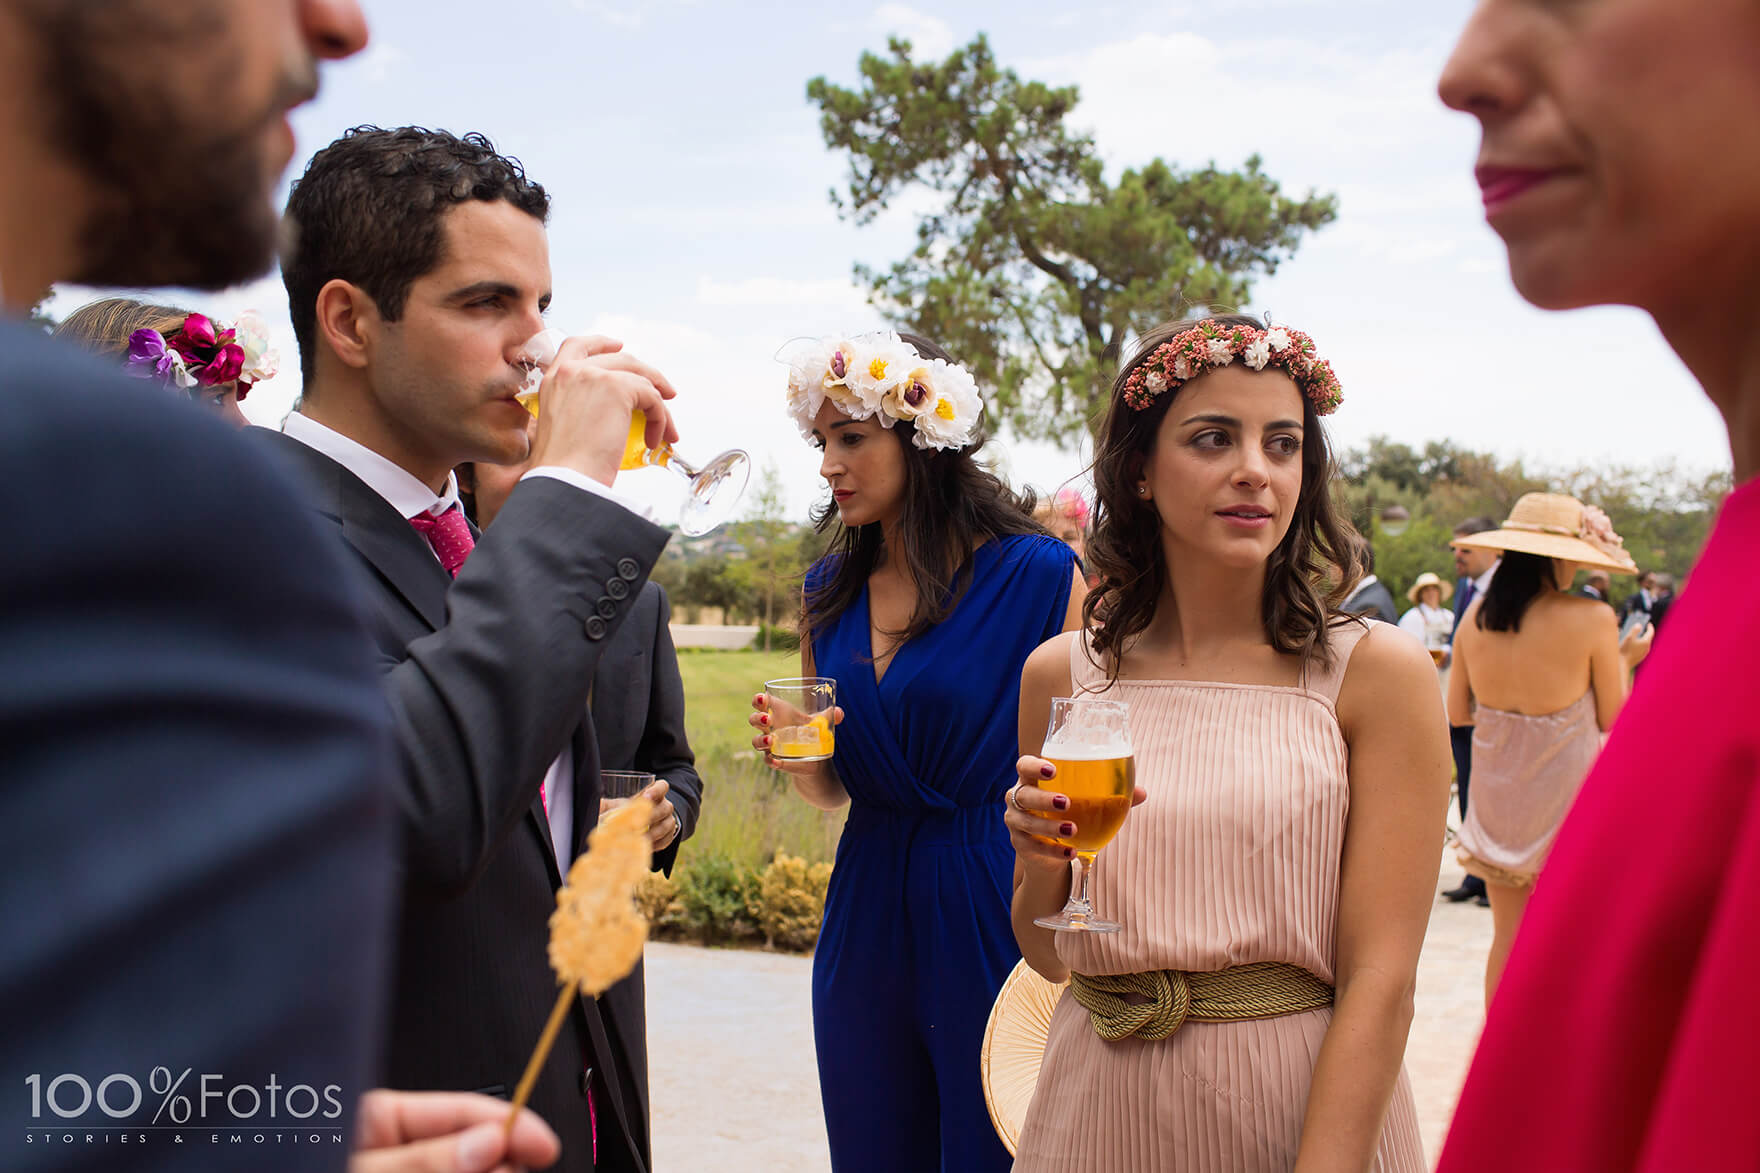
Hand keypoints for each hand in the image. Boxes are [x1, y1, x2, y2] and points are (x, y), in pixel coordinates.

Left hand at [349, 1090, 558, 1172]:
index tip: (545, 1145)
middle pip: (473, 1147)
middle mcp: (398, 1151)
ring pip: (472, 1172)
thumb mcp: (362, 1168)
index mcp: (379, 1120)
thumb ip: (423, 1159)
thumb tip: (486, 1142)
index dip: (510, 1122)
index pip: (461, 1111)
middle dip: (501, 1159)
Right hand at [526, 334, 679, 487]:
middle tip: (664, 390)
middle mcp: (570, 371)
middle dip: (646, 373)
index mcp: (553, 380)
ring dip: (659, 404)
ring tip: (667, 427)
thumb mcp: (565, 427)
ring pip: (640, 377)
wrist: (564, 480)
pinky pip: (651, 397)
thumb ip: (579, 409)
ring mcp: (593, 376)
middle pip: (619, 358)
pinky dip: (660, 418)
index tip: (618, 345)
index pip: (576, 346)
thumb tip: (610, 412)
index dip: (601, 343)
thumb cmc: (564, 468)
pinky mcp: (617, 388)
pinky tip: (656, 440)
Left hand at [600, 780, 678, 849]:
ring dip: (655, 832)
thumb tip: (594, 806)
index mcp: (652, 794)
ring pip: (668, 824)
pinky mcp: (668, 836)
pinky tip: (646, 847)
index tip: (645, 797)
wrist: (636, 827)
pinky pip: (668, 840)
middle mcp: (664, 805)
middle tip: (640, 823)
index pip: (662, 787)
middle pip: (666, 807)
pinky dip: (658, 844)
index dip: (657, 790)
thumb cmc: (624, 813)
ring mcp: (668, 821)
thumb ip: (605, 805)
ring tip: (641, 838)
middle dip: (653, 815)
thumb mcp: (614, 806)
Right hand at [749, 693, 842, 776]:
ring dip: (761, 740)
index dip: (758, 699)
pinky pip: (768, 760)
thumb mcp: (820, 722)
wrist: (815, 757)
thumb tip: (838, 712)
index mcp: (778, 712)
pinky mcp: (775, 759)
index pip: (760, 702)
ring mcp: (770, 744)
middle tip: (768, 719)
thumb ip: (830, 715)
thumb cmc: (811, 731)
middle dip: (757, 718)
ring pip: (756, 741)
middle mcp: (770, 727)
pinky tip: (777, 762)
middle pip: (754, 720)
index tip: (763, 698)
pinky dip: (771, 761)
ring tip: (772, 740)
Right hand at [1004, 755, 1148, 872]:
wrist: (1051, 850)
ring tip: (1072, 830)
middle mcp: (1018, 798)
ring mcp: (1016, 822)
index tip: (1053, 770)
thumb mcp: (1087, 803)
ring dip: (1049, 826)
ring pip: (1026, 822)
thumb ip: (1112, 795)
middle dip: (1043, 798)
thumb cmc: (1070, 814)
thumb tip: (1141, 793)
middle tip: (1066, 802)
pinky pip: (1033, 847)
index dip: (1035, 766)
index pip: (1024, 765)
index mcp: (1033, 780)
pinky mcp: (1020, 844)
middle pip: (1023, 794)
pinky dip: (1053, 851)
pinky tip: (1070, 852)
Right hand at [1620, 619, 1654, 666]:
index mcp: (1646, 642)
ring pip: (1645, 644)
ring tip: (1636, 636)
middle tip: (1642, 628)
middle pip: (1648, 638)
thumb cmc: (1624, 650)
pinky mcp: (1640, 658)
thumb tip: (1639, 625)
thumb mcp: (1628, 637)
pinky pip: (1641, 649)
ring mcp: (1644, 653)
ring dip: (1642, 639)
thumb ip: (1634, 629)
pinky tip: (1632, 645)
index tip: (1648, 623)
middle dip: (1645, 632)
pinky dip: (1639, 645)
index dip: (1650, 626)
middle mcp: (1647, 648)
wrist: (1622, 664)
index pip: (1651, 632)